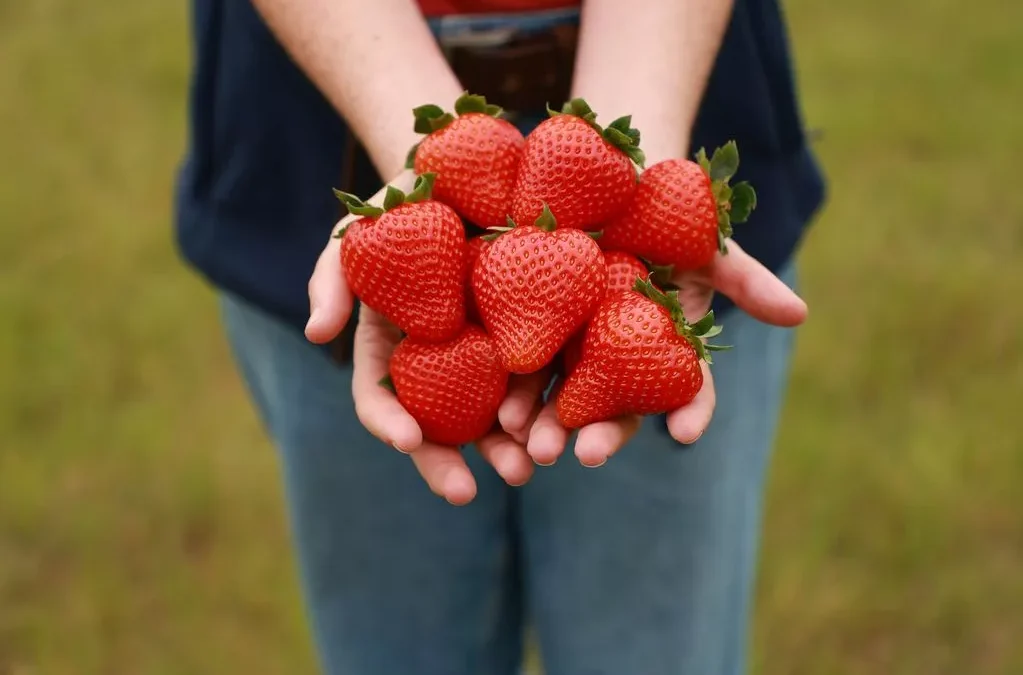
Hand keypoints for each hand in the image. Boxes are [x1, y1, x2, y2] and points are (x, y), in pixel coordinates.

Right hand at [306, 170, 535, 504]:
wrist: (473, 175)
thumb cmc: (405, 205)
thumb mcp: (360, 233)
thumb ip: (332, 278)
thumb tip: (317, 335)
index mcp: (392, 350)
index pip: (381, 398)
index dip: (389, 423)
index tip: (407, 440)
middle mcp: (437, 365)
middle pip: (437, 425)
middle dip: (448, 462)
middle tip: (465, 492)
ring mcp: (485, 357)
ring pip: (492, 416)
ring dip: (506, 448)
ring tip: (526, 468)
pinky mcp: (530, 340)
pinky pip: (540, 380)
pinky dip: (547, 407)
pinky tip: (561, 426)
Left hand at [523, 239, 808, 467]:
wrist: (599, 181)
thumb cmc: (662, 212)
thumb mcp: (704, 242)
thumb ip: (745, 280)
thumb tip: (800, 314)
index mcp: (665, 346)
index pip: (686, 388)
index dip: (689, 411)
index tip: (685, 434)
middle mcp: (620, 357)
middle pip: (617, 404)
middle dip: (603, 433)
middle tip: (586, 456)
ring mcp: (574, 348)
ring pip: (564, 395)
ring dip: (548, 425)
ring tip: (532, 445)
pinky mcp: (530, 330)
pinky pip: (521, 366)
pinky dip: (512, 392)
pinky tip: (501, 415)